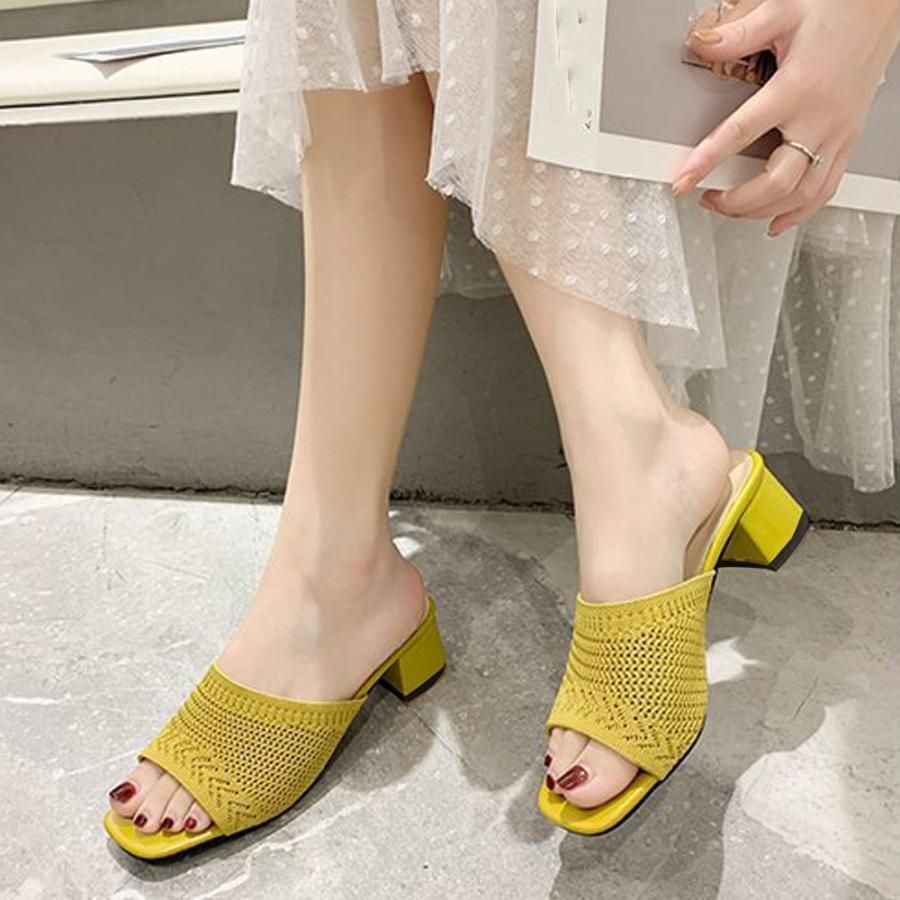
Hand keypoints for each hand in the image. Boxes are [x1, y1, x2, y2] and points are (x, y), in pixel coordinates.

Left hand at [673, 0, 899, 235]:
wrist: (883, 6)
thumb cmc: (838, 9)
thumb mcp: (782, 11)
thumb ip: (738, 33)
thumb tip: (701, 43)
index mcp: (797, 88)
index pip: (742, 132)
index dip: (708, 161)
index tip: (684, 180)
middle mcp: (820, 118)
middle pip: (778, 182)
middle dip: (737, 201)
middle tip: (708, 197)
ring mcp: (837, 134)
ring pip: (802, 194)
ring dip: (762, 211)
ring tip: (732, 209)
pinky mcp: (847, 140)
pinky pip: (826, 188)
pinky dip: (800, 213)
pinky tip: (777, 221)